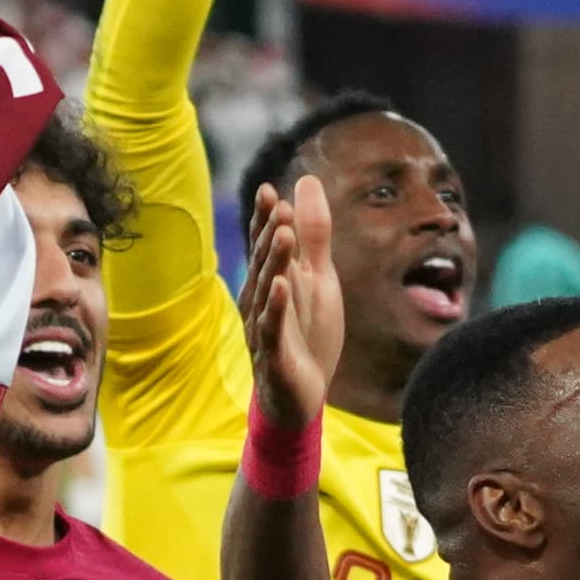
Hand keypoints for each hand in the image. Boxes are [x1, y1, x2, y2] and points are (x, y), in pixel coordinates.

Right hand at [240, 171, 341, 431]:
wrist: (302, 396)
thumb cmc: (306, 334)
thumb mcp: (318, 278)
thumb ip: (313, 233)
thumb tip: (306, 183)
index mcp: (270, 282)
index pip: (265, 246)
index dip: (265, 220)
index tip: (268, 190)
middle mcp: (261, 302)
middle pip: (263, 263)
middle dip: (268, 234)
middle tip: (276, 204)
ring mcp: (265, 328)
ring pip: (267, 291)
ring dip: (273, 263)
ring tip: (283, 234)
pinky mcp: (275, 354)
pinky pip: (273, 328)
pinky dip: (275, 307)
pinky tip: (281, 286)